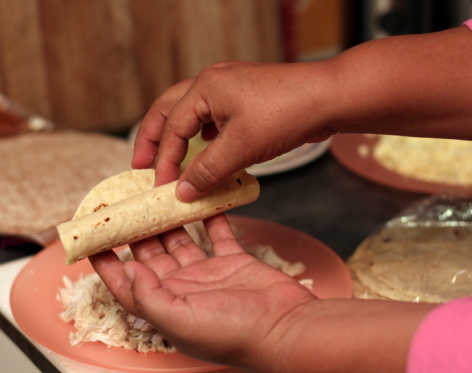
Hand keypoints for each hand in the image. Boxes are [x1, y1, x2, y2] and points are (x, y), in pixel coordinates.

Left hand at [89, 214, 316, 370]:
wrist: (285, 328)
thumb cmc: (235, 335)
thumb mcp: (180, 321)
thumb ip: (148, 297)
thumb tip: (126, 270)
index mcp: (166, 307)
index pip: (127, 283)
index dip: (108, 264)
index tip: (92, 241)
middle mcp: (183, 289)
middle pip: (151, 256)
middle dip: (135, 232)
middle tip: (124, 206)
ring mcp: (208, 274)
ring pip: (180, 240)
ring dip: (168, 220)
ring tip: (155, 196)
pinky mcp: (233, 261)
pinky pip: (216, 233)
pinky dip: (208, 216)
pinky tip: (199, 197)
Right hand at [132, 61, 337, 199]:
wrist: (330, 97)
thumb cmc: (286, 115)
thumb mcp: (241, 148)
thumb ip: (207, 171)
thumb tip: (182, 192)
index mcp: (205, 88)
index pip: (172, 128)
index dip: (164, 160)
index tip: (160, 187)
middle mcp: (212, 82)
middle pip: (169, 109)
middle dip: (153, 138)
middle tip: (141, 164)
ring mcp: (230, 87)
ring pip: (191, 111)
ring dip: (178, 134)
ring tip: (170, 158)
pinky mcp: (246, 97)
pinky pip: (213, 115)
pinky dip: (203, 133)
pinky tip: (208, 148)